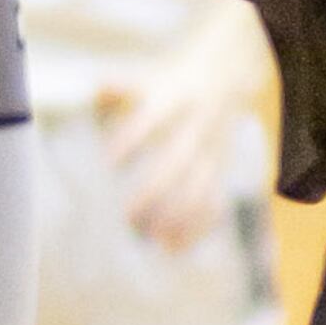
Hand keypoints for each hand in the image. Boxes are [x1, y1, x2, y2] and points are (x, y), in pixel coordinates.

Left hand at [97, 10, 268, 249]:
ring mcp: (212, 150)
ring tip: (154, 240)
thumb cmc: (172, 83)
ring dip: (180, 217)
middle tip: (129, 217)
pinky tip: (174, 248)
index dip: (132, 139)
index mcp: (175, 100)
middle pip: (179, 162)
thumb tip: (99, 89)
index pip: (153, 120)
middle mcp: (196, 127)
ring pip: (201, 188)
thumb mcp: (147, 78)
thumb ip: (119, 87)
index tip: (109, 162)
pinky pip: (215, 202)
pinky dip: (198, 228)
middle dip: (156, 192)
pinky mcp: (221, 169)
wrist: (227, 76)